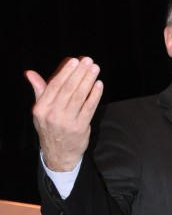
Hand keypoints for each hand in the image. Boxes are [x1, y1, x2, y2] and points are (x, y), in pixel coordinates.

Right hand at [27, 57, 103, 171]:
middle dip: (80, 73)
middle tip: (88, 61)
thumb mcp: (40, 111)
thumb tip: (30, 73)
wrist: (59, 153)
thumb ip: (39, 90)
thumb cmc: (50, 127)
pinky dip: (95, 95)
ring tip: (95, 69)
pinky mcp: (80, 127)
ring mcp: (67, 122)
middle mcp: (53, 115)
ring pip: (80, 96)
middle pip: (69, 89)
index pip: (55, 85)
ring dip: (89, 80)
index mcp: (41, 108)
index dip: (66, 72)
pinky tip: (99, 84)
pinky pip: (89, 107)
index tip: (74, 60)